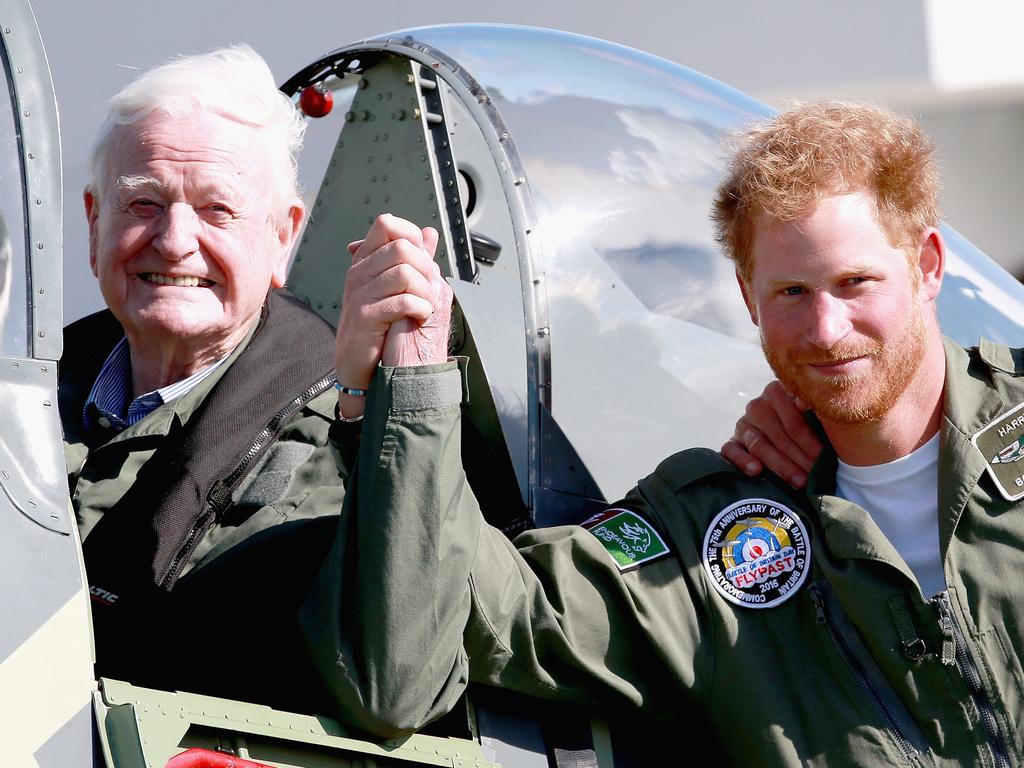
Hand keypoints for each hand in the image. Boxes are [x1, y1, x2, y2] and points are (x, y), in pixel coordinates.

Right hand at [334, 214, 452, 417]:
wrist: (357, 363)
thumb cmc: (378, 325)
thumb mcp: (393, 287)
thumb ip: (412, 259)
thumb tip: (429, 232)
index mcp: (365, 260)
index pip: (387, 225)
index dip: (411, 235)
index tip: (424, 259)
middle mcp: (359, 272)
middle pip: (402, 247)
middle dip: (425, 267)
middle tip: (430, 289)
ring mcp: (359, 293)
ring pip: (404, 273)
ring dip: (426, 291)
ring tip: (428, 305)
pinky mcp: (366, 316)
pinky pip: (403, 301)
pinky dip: (421, 308)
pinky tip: (422, 316)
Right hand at [720, 380, 821, 488]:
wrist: (782, 441)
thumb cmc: (806, 430)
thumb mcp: (812, 417)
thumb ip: (812, 411)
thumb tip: (805, 404)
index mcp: (777, 392)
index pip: (793, 421)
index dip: (810, 441)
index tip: (823, 457)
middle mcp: (757, 405)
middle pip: (779, 435)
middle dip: (800, 458)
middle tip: (815, 474)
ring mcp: (743, 424)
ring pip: (759, 445)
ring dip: (782, 466)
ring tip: (799, 482)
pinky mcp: (732, 443)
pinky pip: (730, 450)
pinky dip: (742, 460)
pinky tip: (756, 470)